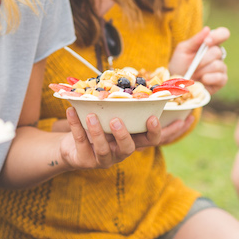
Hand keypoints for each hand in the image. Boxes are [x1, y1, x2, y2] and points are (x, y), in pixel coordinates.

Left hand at [58, 106, 190, 169]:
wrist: (70, 146)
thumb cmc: (97, 126)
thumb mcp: (111, 115)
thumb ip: (122, 105)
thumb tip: (133, 78)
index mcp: (132, 139)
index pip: (154, 138)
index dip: (168, 130)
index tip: (166, 117)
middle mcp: (121, 151)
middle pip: (131, 148)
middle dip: (125, 135)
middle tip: (117, 120)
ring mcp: (103, 158)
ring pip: (104, 149)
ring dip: (97, 132)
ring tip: (91, 117)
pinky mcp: (84, 160)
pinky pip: (80, 142)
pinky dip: (75, 126)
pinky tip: (71, 111)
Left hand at [168, 26, 229, 94]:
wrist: (177, 83)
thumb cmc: (180, 64)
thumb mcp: (183, 50)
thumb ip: (195, 40)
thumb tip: (208, 29)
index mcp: (210, 43)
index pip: (223, 34)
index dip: (217, 36)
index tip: (206, 42)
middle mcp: (218, 54)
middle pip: (217, 51)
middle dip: (201, 59)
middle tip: (192, 64)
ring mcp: (221, 67)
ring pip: (217, 65)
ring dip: (202, 70)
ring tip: (194, 73)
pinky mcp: (222, 80)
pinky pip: (220, 77)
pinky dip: (208, 79)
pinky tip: (202, 80)